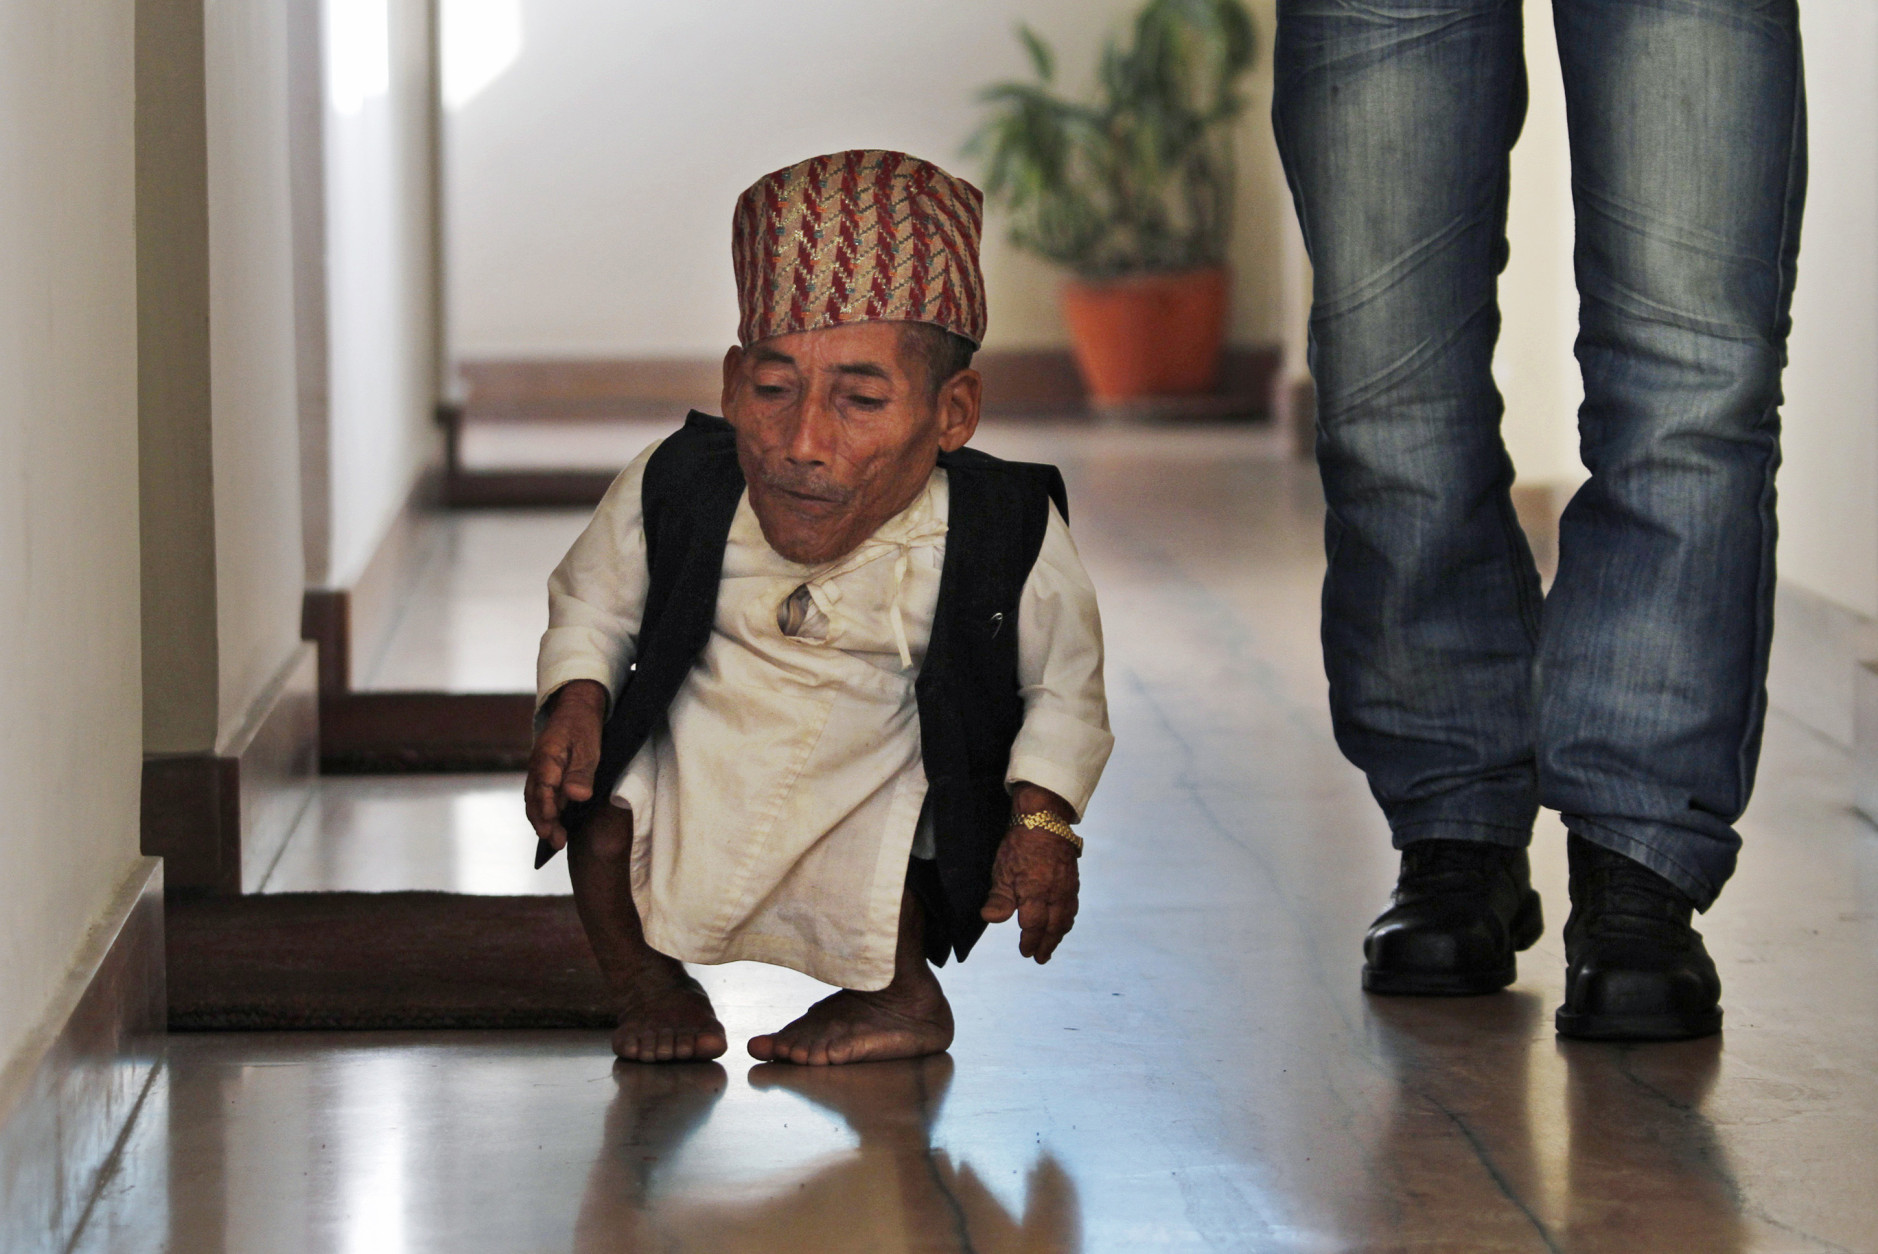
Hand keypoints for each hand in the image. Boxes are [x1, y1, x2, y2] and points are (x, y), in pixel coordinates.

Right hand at [524, 680, 606, 849]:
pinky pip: (539, 795)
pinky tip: (554, 825)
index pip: (543, 789)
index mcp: (547, 757)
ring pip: (534, 799)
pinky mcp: (544, 773)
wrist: (576, 706)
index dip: (546, 811)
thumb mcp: (589, 747)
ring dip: (542, 820)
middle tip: (556, 844)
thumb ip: (581, 772)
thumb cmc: (583, 726)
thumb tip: (576, 796)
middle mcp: (537, 766)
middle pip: (534, 799)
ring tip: (556, 841)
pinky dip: (543, 811)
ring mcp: (538, 770)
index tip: (552, 830)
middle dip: (543, 823)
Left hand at [979, 784, 1080, 962]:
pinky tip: (1063, 922)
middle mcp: (1054, 894)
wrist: (1044, 819)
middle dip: (1047, 944)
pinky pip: (1072, 906)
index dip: (1030, 942)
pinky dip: (1067, 919)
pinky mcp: (1073, 880)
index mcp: (1035, 894)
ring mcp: (1066, 887)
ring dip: (1059, 935)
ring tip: (1052, 945)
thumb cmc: (1019, 844)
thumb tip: (991, 919)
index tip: (1025, 952)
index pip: (1034, 926)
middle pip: (1053, 927)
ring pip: (1066, 918)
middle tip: (1041, 958)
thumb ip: (999, 898)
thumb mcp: (1002, 870)